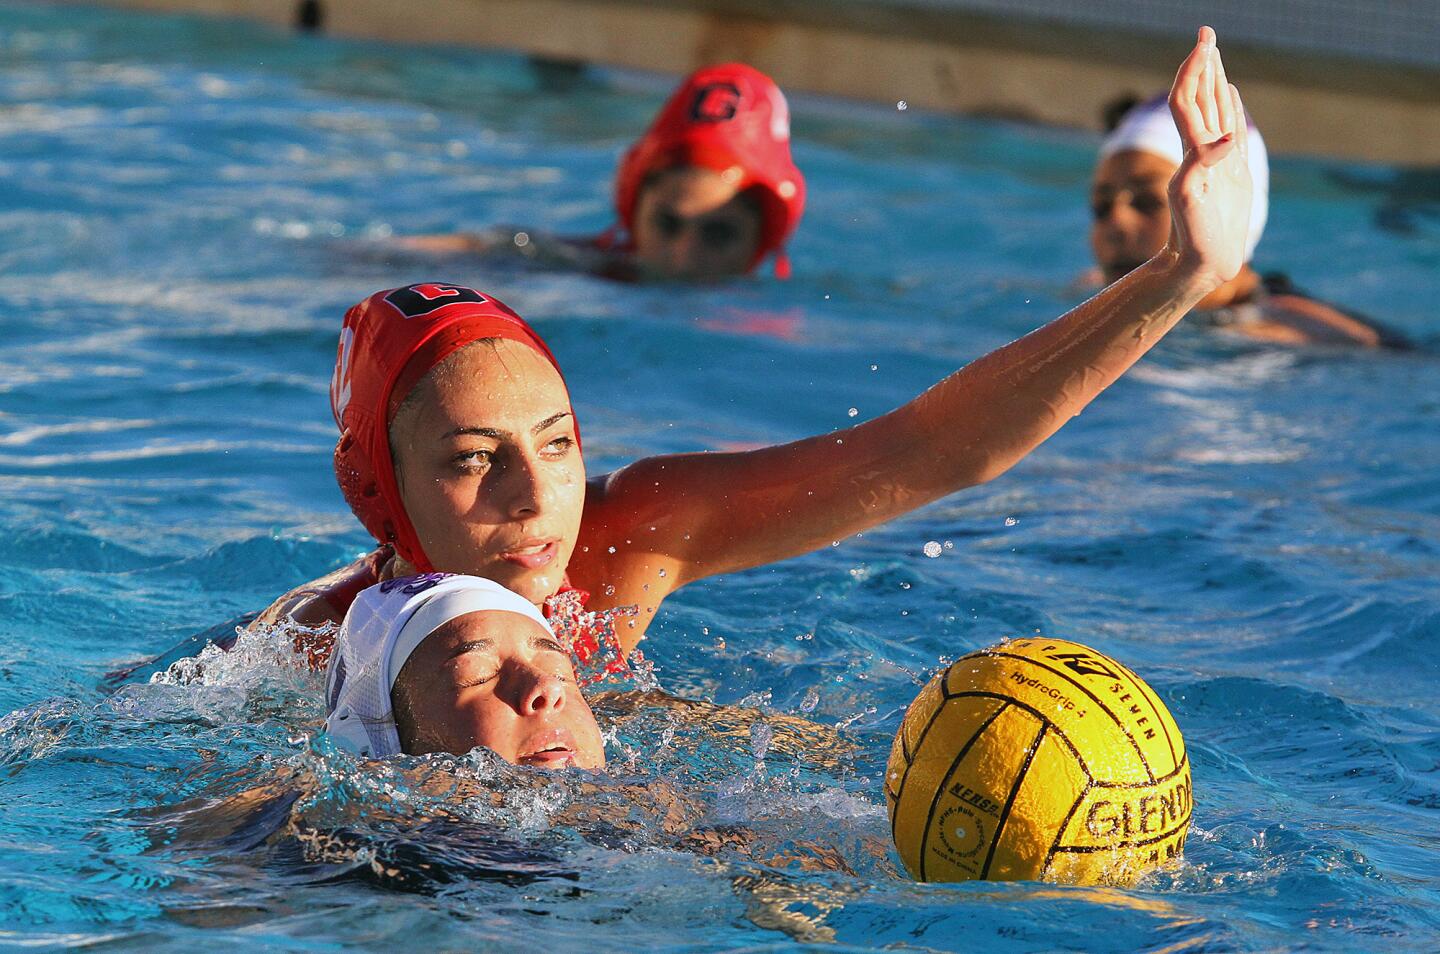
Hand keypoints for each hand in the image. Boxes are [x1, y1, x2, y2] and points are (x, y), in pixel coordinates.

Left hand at [1164, 26, 1251, 289]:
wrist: (1201, 261)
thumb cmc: (1192, 236)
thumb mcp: (1191, 201)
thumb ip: (1201, 168)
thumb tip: (1222, 141)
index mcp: (1191, 150)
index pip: (1187, 98)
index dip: (1192, 70)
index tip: (1202, 42)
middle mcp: (1201, 148)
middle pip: (1199, 97)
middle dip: (1202, 64)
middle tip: (1207, 32)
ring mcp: (1215, 157)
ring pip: (1213, 109)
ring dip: (1213, 80)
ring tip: (1215, 54)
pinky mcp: (1229, 170)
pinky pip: (1228, 128)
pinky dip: (1228, 106)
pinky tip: (1230, 93)